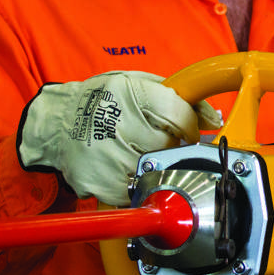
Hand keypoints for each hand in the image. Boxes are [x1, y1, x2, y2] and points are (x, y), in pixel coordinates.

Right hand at [17, 71, 220, 205]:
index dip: (190, 125)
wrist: (58, 123)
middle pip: (169, 144)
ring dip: (157, 163)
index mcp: (128, 93)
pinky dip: (139, 180)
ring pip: (155, 169)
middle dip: (174, 144)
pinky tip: (126, 165)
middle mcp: (116, 123)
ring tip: (140, 149)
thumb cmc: (105, 100)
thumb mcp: (141, 85)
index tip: (187, 130)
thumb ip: (181, 97)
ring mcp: (106, 155)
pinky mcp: (100, 182)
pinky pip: (136, 189)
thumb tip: (215, 119)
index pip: (178, 114)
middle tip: (161, 139)